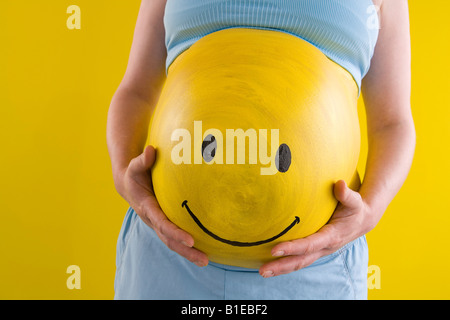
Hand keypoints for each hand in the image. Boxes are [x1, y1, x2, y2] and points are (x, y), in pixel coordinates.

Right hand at [120, 145, 208, 266]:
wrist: (127, 184)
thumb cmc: (134, 173)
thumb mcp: (135, 166)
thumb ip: (143, 160)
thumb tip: (151, 150)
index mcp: (147, 208)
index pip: (163, 224)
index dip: (176, 233)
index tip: (191, 240)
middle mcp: (152, 220)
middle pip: (169, 240)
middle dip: (186, 251)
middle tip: (204, 260)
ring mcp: (157, 224)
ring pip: (172, 242)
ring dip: (188, 253)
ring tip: (206, 262)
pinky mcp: (163, 224)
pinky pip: (174, 238)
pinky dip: (187, 247)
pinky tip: (203, 250)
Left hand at [259, 179, 372, 277]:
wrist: (362, 220)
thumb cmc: (356, 208)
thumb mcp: (355, 201)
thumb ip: (347, 194)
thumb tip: (340, 184)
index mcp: (331, 237)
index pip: (309, 245)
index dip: (292, 248)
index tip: (275, 249)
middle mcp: (324, 248)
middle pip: (300, 260)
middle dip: (281, 266)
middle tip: (262, 271)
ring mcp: (319, 251)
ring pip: (298, 263)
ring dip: (280, 268)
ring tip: (262, 271)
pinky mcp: (315, 250)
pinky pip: (299, 259)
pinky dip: (285, 263)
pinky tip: (269, 262)